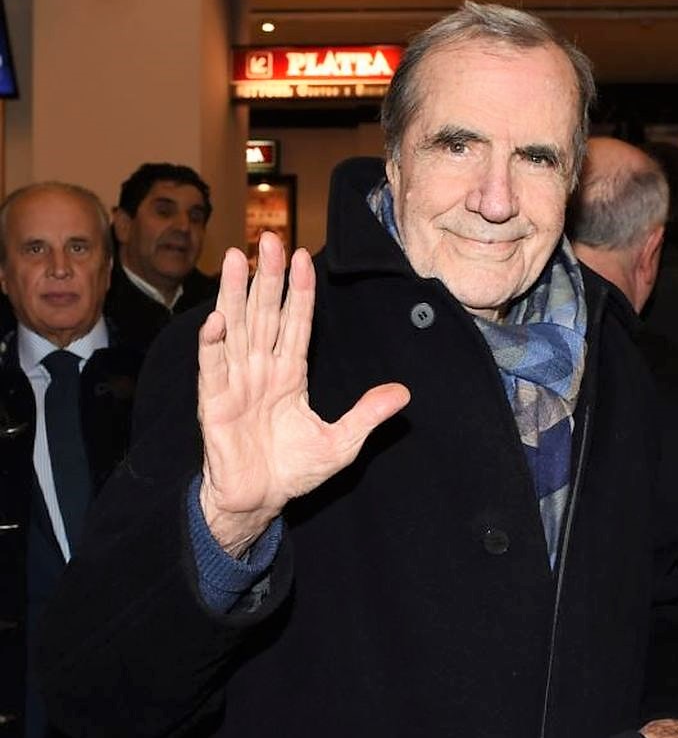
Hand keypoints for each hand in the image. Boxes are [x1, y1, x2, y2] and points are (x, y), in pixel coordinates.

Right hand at [198, 232, 410, 555]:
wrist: (260, 500)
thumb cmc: (294, 471)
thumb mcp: (341, 442)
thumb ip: (367, 414)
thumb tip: (403, 393)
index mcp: (289, 375)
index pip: (297, 324)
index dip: (300, 291)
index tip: (304, 256)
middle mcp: (261, 370)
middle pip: (265, 314)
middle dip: (267, 277)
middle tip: (269, 237)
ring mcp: (236, 383)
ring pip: (236, 329)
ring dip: (235, 294)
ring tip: (236, 258)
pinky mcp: (215, 403)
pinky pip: (213, 368)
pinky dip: (213, 345)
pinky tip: (216, 319)